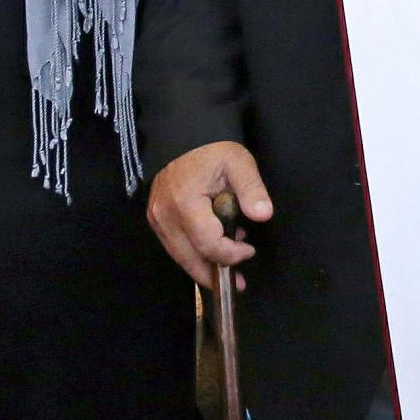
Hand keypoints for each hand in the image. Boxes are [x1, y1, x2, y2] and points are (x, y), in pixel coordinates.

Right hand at [147, 141, 272, 288]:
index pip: (208, 245)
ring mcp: (156, 218)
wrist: (184, 136)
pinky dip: (193, 254)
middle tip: (239, 283)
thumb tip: (263, 214)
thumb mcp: (239, 163)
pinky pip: (174, 247)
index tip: (249, 249)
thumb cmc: (214, 150)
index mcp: (185, 203)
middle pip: (189, 259)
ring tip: (228, 268)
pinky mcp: (155, 219)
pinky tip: (211, 252)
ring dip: (204, 266)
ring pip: (180, 257)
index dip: (231, 254)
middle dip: (215, 274)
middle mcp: (164, 215)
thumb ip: (252, 189)